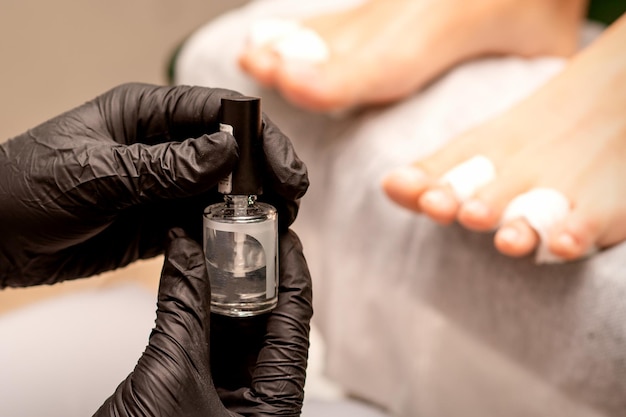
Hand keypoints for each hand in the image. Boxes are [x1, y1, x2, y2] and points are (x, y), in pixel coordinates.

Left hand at [0, 83, 307, 286]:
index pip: (216, 112)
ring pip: (224, 191)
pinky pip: (205, 225)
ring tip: (277, 224)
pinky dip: (226, 236)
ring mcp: (165, 185)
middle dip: (265, 171)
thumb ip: (162, 166)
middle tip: (291, 197)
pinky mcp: (161, 221)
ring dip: (252, 206)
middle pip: (231, 151)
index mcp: (146, 115)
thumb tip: (226, 152)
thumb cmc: (24, 187)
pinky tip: (242, 247)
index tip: (278, 165)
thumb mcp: (94, 173)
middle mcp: (163, 147)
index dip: (255, 134)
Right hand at [94, 227, 311, 416]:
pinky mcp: (198, 388)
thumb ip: (183, 308)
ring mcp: (227, 392)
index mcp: (275, 405)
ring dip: (224, 284)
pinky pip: (208, 337)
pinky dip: (200, 305)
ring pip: (236, 326)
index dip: (293, 274)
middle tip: (246, 231)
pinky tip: (192, 272)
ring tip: (218, 241)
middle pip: (268, 320)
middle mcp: (258, 397)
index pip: (296, 323)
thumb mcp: (172, 375)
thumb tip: (186, 250)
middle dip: (255, 273)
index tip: (286, 235)